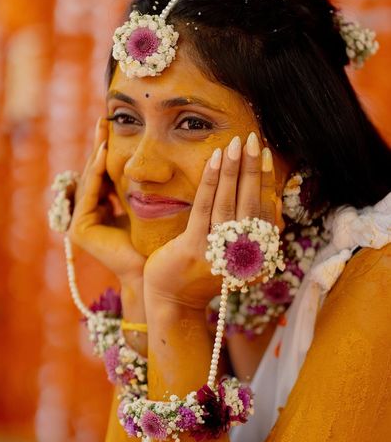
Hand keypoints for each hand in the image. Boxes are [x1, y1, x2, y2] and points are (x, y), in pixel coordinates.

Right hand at [69, 117, 145, 286]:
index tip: (114, 126)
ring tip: (103, 129)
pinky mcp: (80, 229)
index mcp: (103, 210)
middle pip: (94, 174)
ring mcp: (81, 223)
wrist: (150, 269)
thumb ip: (136, 185)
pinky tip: (103, 153)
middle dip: (99, 146)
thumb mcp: (143, 204)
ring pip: (90, 180)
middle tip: (104, 119)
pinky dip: (96, 173)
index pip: (104, 175)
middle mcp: (89, 215)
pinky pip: (89, 194)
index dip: (107, 151)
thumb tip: (147, 157)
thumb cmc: (154, 240)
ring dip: (96, 154)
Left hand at [144, 132, 283, 309]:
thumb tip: (269, 199)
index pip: (265, 212)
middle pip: (252, 205)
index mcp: (257, 257)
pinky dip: (212, 182)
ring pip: (230, 204)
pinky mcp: (196, 249)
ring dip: (234, 171)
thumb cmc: (202, 273)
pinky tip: (215, 160)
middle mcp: (243, 256)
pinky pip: (205, 209)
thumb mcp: (234, 256)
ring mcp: (220, 253)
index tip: (266, 155)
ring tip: (236, 145)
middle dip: (254, 170)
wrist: (173, 301)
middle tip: (254, 141)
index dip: (267, 182)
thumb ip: (251, 233)